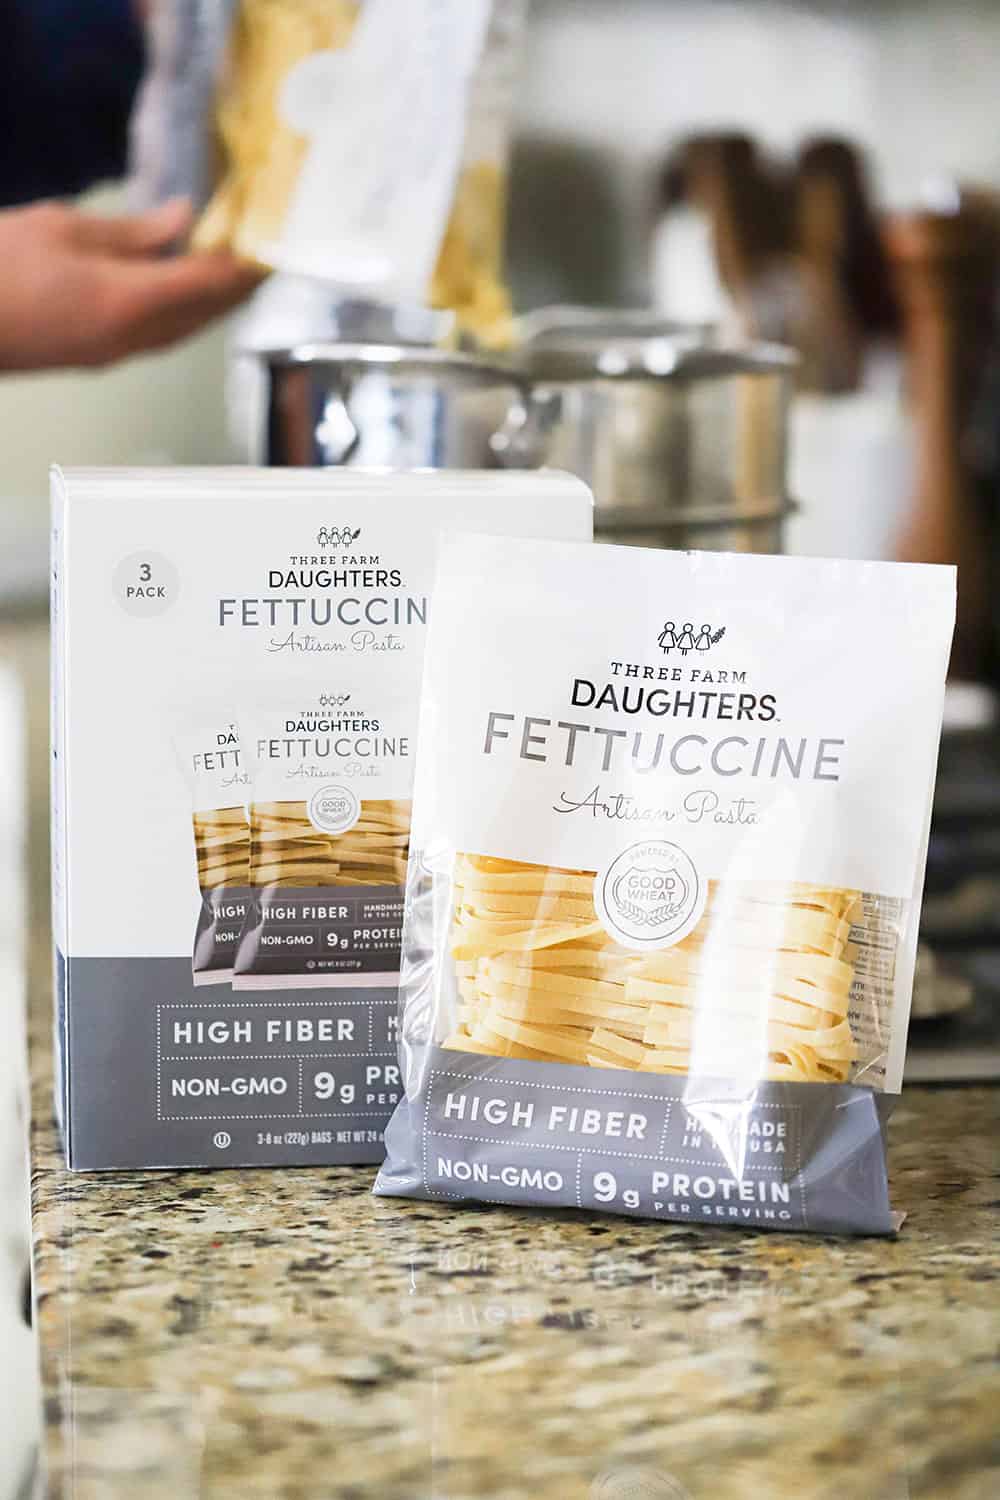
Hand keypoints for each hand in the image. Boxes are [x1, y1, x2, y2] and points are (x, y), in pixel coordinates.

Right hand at [0, 198, 262, 371]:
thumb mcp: (61, 228)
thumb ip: (129, 231)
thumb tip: (182, 220)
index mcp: (127, 302)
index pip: (207, 283)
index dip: (243, 264)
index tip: (271, 242)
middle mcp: (131, 338)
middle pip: (204, 315)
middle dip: (238, 289)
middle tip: (267, 259)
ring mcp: (114, 354)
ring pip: (184, 331)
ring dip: (214, 307)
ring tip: (237, 277)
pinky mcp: (98, 358)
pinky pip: (160, 337)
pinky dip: (185, 315)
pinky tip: (186, 296)